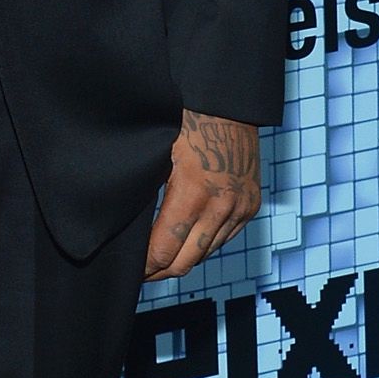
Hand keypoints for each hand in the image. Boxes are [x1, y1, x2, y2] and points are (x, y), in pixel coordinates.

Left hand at [144, 112, 260, 280]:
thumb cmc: (185, 120)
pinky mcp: (251, 206)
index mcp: (193, 193)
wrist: (229, 102)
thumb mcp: (157, 155)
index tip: (130, 271)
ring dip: (183, 259)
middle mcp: (222, 205)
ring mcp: (240, 208)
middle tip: (141, 274)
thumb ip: (146, 195)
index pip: (164, 250)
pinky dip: (203, 244)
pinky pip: (224, 238)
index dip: (144, 267)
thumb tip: (127, 231)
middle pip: (186, 262)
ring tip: (160, 259)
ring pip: (206, 253)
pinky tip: (186, 240)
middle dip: (160, 272)